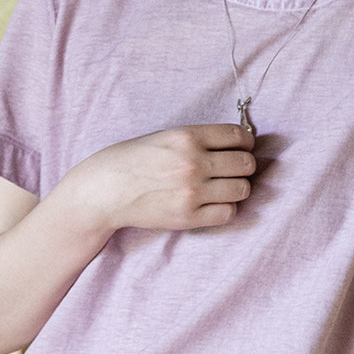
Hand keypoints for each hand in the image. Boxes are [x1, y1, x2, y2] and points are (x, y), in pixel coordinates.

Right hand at [65, 124, 256, 232]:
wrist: (106, 190)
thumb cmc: (133, 160)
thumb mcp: (165, 136)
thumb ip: (198, 139)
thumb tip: (235, 144)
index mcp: (187, 137)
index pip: (239, 136)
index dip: (247, 142)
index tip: (243, 147)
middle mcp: (193, 163)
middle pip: (246, 164)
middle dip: (245, 166)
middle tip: (235, 170)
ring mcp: (192, 192)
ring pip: (242, 190)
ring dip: (238, 188)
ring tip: (224, 188)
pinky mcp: (188, 217)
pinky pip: (228, 213)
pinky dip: (226, 208)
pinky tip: (214, 204)